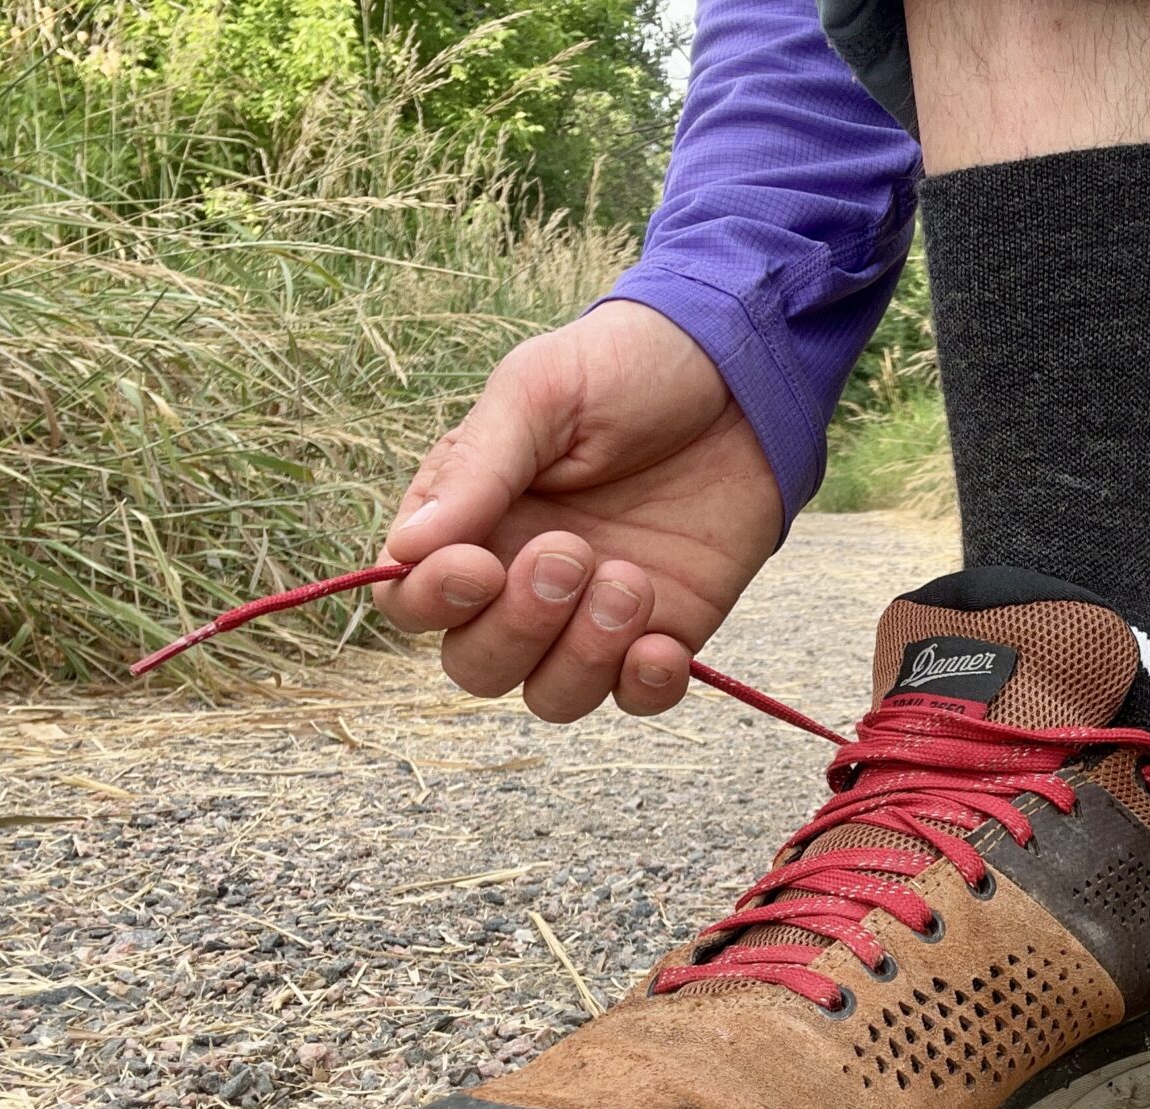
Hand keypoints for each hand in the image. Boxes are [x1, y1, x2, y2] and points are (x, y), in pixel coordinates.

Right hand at [373, 300, 784, 719]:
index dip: (434, 601)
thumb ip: (477, 470)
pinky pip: (634, 699)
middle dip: (518, 629)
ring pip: (551, 696)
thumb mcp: (540, 393)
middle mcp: (521, 580)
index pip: (412, 597)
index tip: (480, 567)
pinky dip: (643, 688)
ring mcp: (592, 614)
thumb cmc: (626, 368)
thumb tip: (406, 549)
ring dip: (582, 657)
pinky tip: (662, 646)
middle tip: (572, 552)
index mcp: (471, 520)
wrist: (742, 375)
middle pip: (476, 665)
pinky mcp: (663, 630)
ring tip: (630, 581)